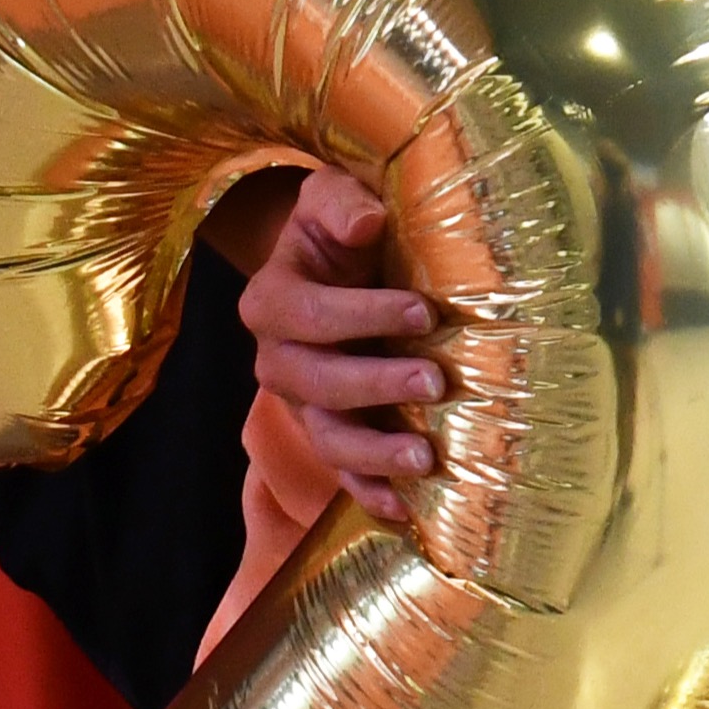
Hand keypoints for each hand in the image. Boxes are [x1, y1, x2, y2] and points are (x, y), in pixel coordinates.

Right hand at [237, 168, 441, 526]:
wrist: (336, 262)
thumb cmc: (342, 227)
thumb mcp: (333, 198)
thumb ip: (341, 204)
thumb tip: (365, 221)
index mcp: (272, 301)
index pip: (308, 315)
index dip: (362, 315)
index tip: (423, 310)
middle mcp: (278, 358)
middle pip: (316, 383)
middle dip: (376, 384)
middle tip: (436, 380)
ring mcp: (303, 403)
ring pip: (327, 438)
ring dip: (374, 455)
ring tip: (426, 459)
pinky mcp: (331, 430)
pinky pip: (342, 474)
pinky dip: (371, 495)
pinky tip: (408, 510)